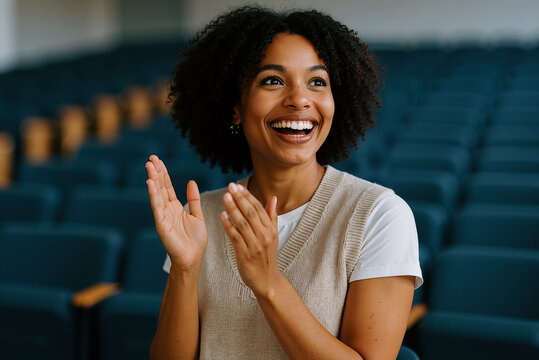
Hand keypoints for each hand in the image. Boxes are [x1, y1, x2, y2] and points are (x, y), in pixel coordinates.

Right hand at [146, 154, 207, 270]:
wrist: (193, 258)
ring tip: (149, 166)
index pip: (167, 186)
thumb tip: (191, 182)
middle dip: (156, 172)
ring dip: (153, 180)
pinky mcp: (161, 225)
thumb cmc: (195, 240)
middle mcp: (167, 210)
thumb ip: (194, 199)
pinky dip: (153, 195)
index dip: (163, 173)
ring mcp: (163, 217)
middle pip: (160, 187)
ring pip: (157, 194)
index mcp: (175, 207)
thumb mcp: (197, 215)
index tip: (158, 160)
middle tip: (151, 158)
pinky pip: (157, 207)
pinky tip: (150, 184)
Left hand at [220, 182, 281, 295]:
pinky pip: (235, 237)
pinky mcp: (245, 254)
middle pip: (250, 213)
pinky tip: (222, 216)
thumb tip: (273, 198)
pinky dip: (228, 225)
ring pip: (242, 223)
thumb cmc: (267, 256)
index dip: (247, 196)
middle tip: (229, 187)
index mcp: (270, 229)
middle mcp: (264, 236)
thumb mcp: (273, 236)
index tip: (237, 186)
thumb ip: (271, 216)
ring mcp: (255, 245)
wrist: (266, 280)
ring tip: (225, 197)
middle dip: (239, 198)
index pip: (258, 208)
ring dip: (233, 209)